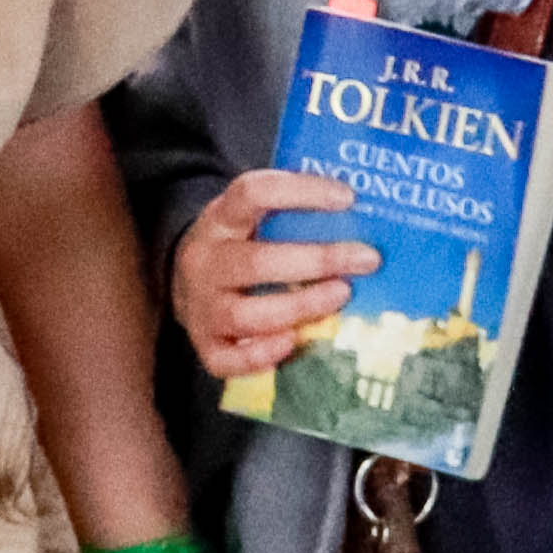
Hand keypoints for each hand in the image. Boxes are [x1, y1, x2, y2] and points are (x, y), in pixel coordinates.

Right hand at [171, 170, 375, 379]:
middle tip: (367, 259)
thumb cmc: (239, 248)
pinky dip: (259, 357)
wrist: (184, 283)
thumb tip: (367, 215)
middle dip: (316, 261)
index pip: (252, 193)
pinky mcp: (205, 344)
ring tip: (341, 296)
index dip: (300, 192)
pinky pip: (225, 359)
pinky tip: (293, 344)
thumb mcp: (251, 219)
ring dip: (298, 307)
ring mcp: (201, 307)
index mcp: (220, 220)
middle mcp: (205, 262)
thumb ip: (292, 216)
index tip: (347, 197)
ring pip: (243, 315)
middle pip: (256, 263)